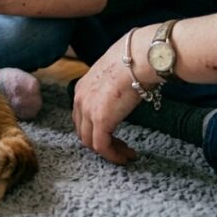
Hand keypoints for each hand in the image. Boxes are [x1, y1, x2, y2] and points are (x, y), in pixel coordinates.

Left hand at [71, 32, 143, 164]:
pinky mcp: (100, 120)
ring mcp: (88, 110)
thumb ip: (112, 88)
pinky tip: (126, 157)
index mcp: (82, 88)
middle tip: (120, 147)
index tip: (112, 134)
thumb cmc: (132, 63)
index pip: (81, 116)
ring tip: (126, 154)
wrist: (137, 59)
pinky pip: (102, 146)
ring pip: (91, 142)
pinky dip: (113, 156)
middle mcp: (79, 100)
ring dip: (109, 151)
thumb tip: (125, 92)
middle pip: (83, 131)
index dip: (94, 129)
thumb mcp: (115, 76)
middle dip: (100, 142)